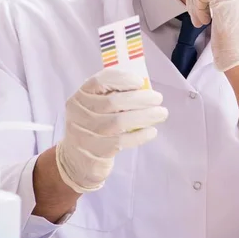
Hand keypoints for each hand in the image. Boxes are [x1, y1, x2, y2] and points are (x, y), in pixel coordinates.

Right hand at [55, 67, 167, 192]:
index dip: (122, 79)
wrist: (77, 158)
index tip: (140, 82)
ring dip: (145, 116)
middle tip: (158, 98)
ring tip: (161, 113)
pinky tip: (152, 131)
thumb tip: (145, 89)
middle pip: (112, 102)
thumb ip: (115, 94)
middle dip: (140, 98)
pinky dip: (140, 135)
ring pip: (118, 122)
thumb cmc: (95, 124)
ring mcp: (84, 134)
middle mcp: (79, 113)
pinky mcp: (94, 152)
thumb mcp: (97, 106)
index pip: (99, 81)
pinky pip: (121, 142)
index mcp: (81, 96)